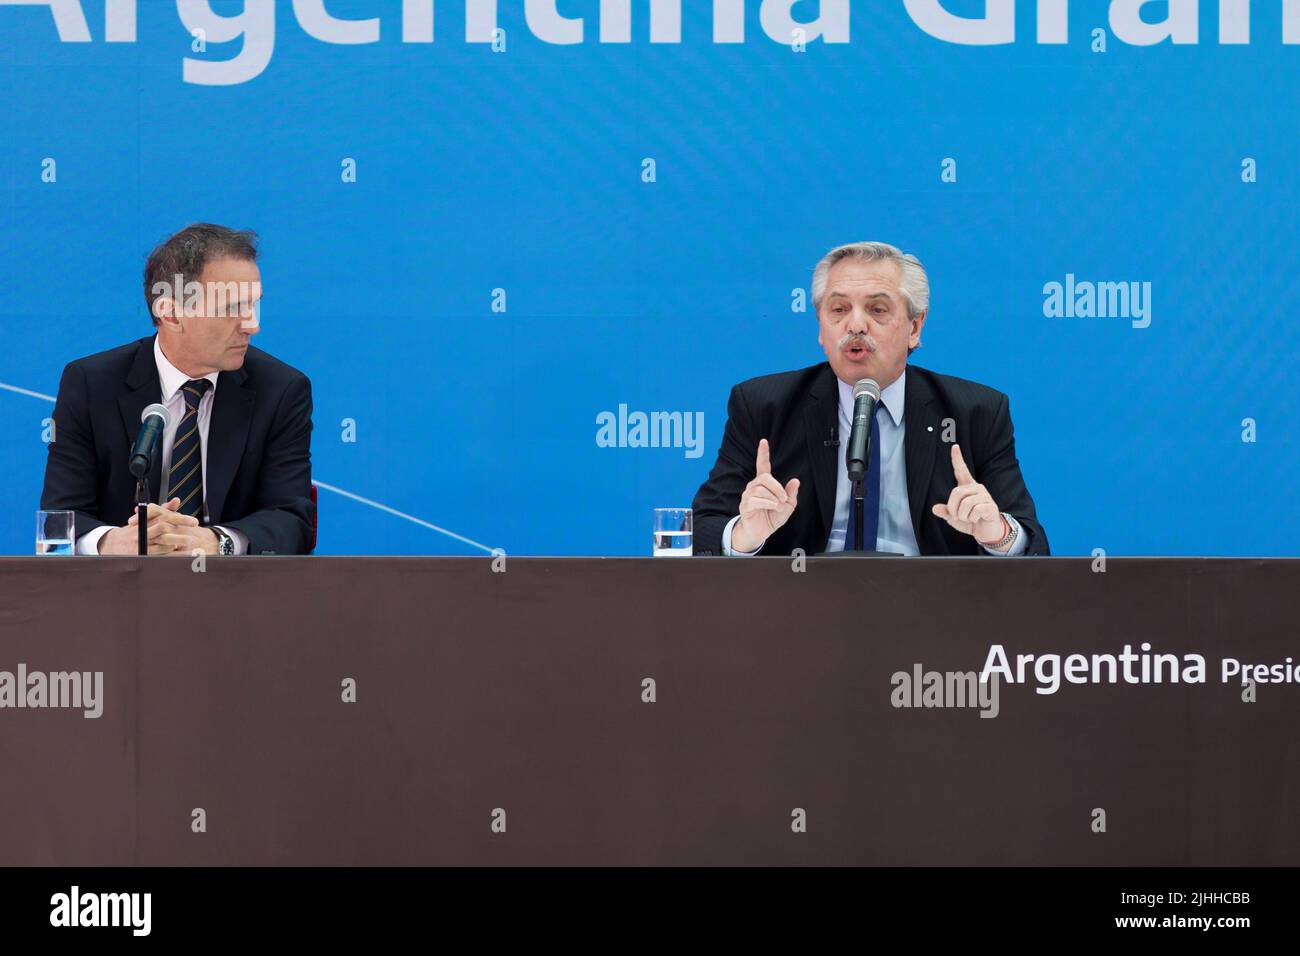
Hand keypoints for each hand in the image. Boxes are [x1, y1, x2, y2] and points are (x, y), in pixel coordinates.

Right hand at [99, 498, 216, 554]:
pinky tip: (181, 553)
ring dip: (179, 542)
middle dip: (182, 531)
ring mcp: (141, 542)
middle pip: (164, 527)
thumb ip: (162, 510)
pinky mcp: (141, 553)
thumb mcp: (145, 518)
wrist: (112, 544)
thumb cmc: (133, 530)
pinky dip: (171, 553)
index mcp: (146, 519)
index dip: (180, 518)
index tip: (194, 522)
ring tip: (192, 544)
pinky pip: (159, 553)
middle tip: (196, 534)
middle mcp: (143, 529)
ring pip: (163, 541)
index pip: (164, 516)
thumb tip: (176, 500)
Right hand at [732, 438, 799, 552]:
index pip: (762, 465)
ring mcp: (748, 495)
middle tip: (783, 498)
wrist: (762, 532)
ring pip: (761, 489)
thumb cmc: (773, 517)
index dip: (763, 453)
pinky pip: (756, 499)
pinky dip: (768, 503)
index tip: (763, 441)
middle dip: (777, 487)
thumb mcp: (788, 506)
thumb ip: (791, 494)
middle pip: (764, 477)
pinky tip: (772, 508)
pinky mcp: (745, 505)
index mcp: (764, 484)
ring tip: (778, 506)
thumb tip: (796, 481)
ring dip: (773, 498)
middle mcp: (754, 486)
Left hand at [931, 444, 1006, 545]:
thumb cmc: (970, 521)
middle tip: (958, 516)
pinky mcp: (990, 505)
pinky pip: (974, 511)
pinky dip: (971, 519)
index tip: (954, 446)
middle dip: (953, 508)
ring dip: (963, 516)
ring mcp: (985, 496)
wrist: (986, 532)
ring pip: (965, 503)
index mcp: (967, 488)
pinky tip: (977, 519)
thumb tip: (935, 508)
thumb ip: (945, 511)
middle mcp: (977, 488)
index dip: (957, 459)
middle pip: (956, 492)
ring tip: (969, 518)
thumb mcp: (954, 517)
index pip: (961, 470)